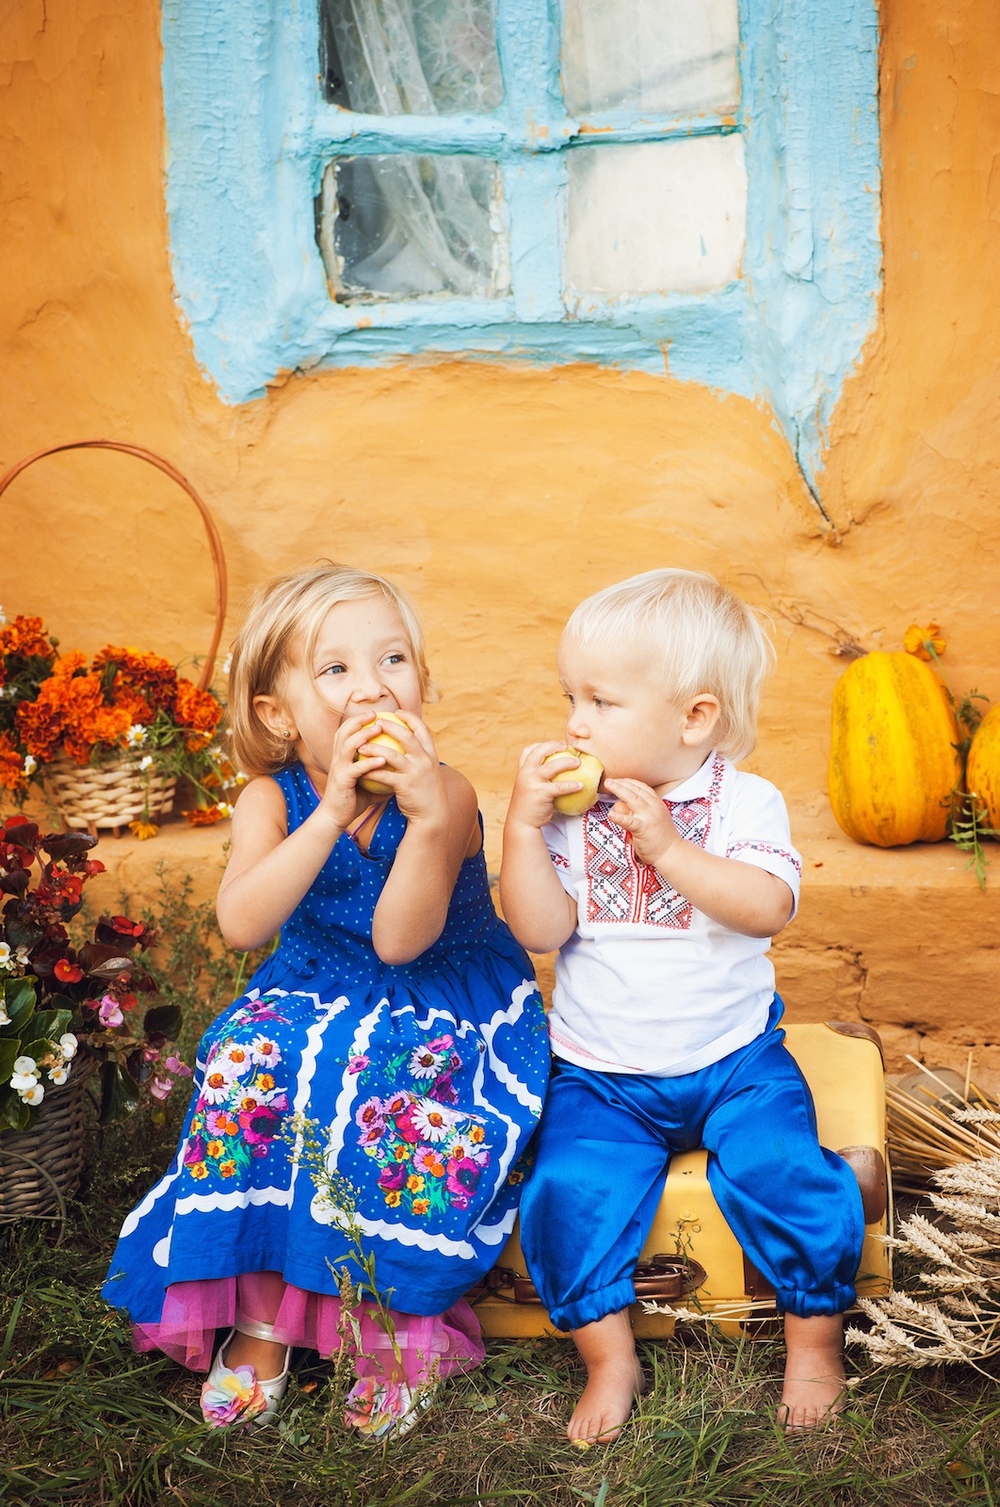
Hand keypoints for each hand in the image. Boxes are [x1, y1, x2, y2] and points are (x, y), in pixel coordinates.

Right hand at [319, 712, 393, 828]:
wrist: (336, 818)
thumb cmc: (353, 800)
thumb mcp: (369, 783)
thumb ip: (381, 773)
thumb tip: (401, 767)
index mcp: (342, 757)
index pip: (346, 732)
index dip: (357, 720)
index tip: (374, 713)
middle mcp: (337, 759)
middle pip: (344, 732)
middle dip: (358, 720)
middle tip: (375, 714)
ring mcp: (339, 770)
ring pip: (348, 746)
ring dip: (363, 735)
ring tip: (378, 729)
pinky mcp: (342, 781)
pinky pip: (356, 769)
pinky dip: (369, 763)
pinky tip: (383, 759)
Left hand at [356, 712, 448, 826]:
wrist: (433, 814)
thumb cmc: (426, 791)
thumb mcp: (428, 770)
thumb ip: (419, 756)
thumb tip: (407, 742)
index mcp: (431, 754)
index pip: (422, 729)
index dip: (410, 717)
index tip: (397, 712)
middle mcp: (425, 760)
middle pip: (407, 736)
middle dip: (390, 726)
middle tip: (376, 723)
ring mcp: (416, 773)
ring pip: (392, 755)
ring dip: (374, 749)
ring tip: (361, 746)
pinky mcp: (405, 786)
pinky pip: (384, 776)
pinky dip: (371, 772)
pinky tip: (360, 770)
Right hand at [507, 742, 583, 829]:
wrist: (522, 822)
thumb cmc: (530, 804)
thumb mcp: (530, 787)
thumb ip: (539, 777)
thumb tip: (559, 769)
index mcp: (522, 771)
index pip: (527, 751)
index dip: (541, 745)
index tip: (556, 744)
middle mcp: (526, 774)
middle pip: (538, 753)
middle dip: (554, 746)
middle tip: (568, 747)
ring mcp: (532, 783)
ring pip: (550, 767)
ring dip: (566, 762)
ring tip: (578, 763)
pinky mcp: (540, 794)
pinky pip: (559, 787)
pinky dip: (571, 785)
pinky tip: (581, 786)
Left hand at [603, 778, 680, 869]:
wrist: (671, 852)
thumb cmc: (660, 837)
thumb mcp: (651, 818)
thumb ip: (637, 811)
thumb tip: (619, 806)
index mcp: (657, 803)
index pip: (641, 787)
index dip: (628, 782)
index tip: (618, 780)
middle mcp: (654, 806)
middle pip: (635, 790)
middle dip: (621, 783)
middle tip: (609, 780)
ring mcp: (649, 817)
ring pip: (632, 799)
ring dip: (619, 790)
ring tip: (608, 785)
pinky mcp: (643, 828)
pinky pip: (629, 821)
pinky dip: (619, 817)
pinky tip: (611, 814)